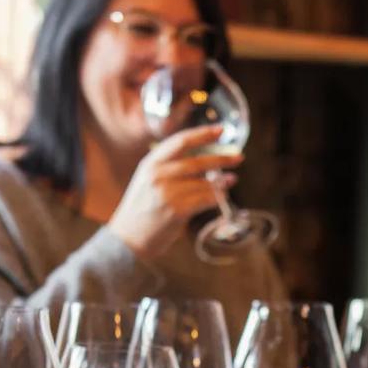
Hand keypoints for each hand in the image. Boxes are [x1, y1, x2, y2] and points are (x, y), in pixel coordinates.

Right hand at [108, 125, 241, 261]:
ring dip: (221, 182)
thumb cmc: (141, 209)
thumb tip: (202, 161)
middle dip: (222, 158)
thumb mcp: (148, 180)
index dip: (203, 134)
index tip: (221, 130)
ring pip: (204, 182)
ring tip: (232, 180)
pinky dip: (216, 198)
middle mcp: (159, 174)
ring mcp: (168, 192)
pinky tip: (222, 197)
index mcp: (151, 162)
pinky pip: (204, 200)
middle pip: (198, 161)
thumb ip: (169, 167)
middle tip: (238, 157)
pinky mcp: (177, 210)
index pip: (181, 141)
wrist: (128, 238)